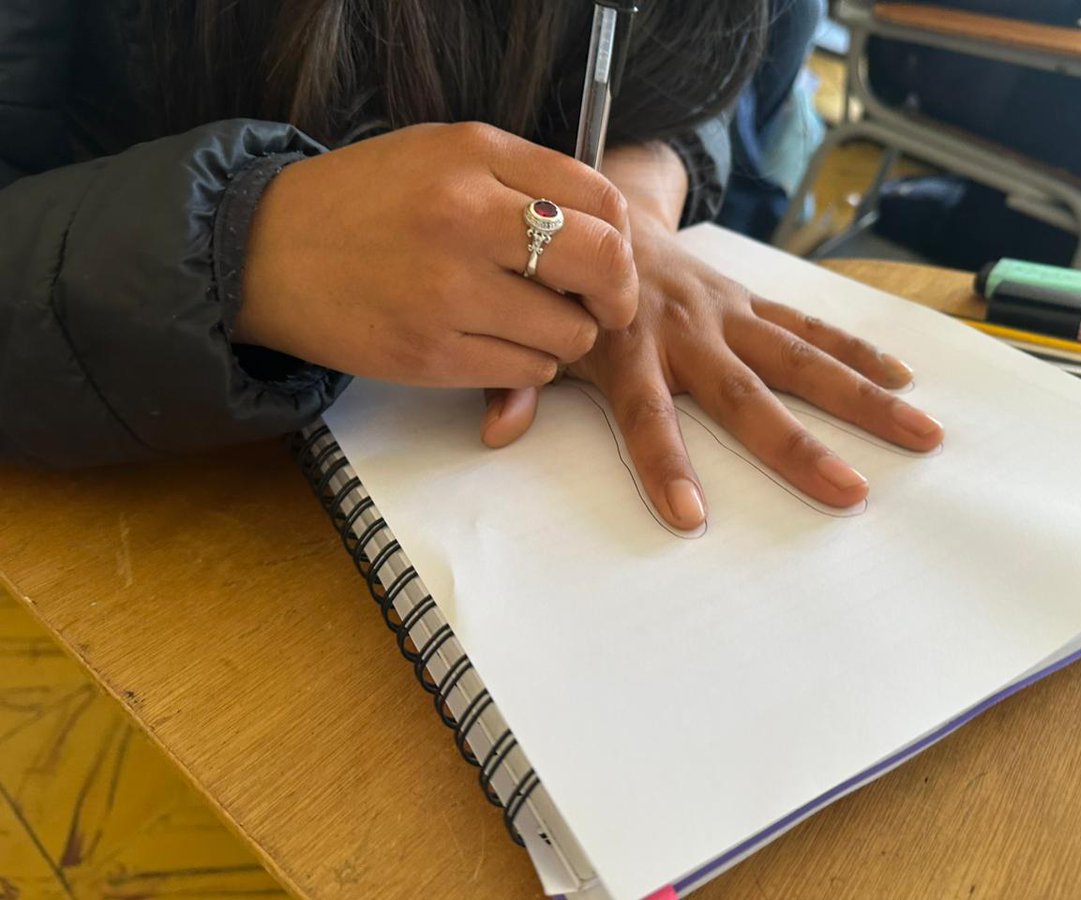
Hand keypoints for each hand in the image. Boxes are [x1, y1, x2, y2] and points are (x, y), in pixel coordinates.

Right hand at [235, 122, 637, 386]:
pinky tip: (494, 344)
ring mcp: (448, 290)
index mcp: (474, 156)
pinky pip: (527, 372)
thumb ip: (521, 177)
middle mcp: (465, 217)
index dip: (622, 242)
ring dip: (564, 338)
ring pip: (569, 334)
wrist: (263, 249)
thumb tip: (602, 227)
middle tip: (601, 309)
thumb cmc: (363, 202)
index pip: (601, 201)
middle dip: (615, 297)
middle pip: (601, 266)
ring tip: (526, 323)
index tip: (612, 266)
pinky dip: (527, 366)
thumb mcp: (441, 154)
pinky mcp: (430, 352)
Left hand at [483, 145, 943, 530]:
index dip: (666, 466)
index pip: (647, 418)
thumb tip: (496, 434)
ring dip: (861, 398)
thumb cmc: (565, 287)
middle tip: (849, 492)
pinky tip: (902, 379)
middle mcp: (685, 334)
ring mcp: (725, 316)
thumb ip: (516, 380)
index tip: (692, 520)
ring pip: (801, 360)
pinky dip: (856, 352)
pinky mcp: (748, 302)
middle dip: (798, 449)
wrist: (601, 210)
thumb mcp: (535, 333)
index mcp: (627, 351)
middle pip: (747, 399)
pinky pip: (809, 327)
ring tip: (919, 431)